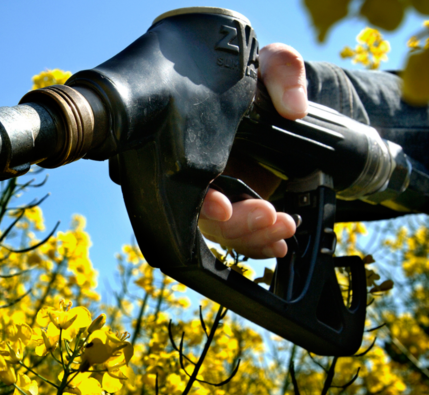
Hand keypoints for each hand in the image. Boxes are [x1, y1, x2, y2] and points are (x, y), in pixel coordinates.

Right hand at [198, 43, 306, 258]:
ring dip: (253, 236)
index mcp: (196, 141)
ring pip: (223, 232)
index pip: (185, 179)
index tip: (224, 208)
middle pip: (203, 216)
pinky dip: (259, 244)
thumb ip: (284, 71)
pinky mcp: (238, 205)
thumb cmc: (260, 78)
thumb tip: (295, 107)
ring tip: (286, 226)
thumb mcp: (273, 63)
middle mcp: (200, 170)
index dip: (201, 201)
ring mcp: (219, 191)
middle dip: (236, 225)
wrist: (274, 99)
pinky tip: (279, 243)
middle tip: (269, 214)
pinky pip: (240, 236)